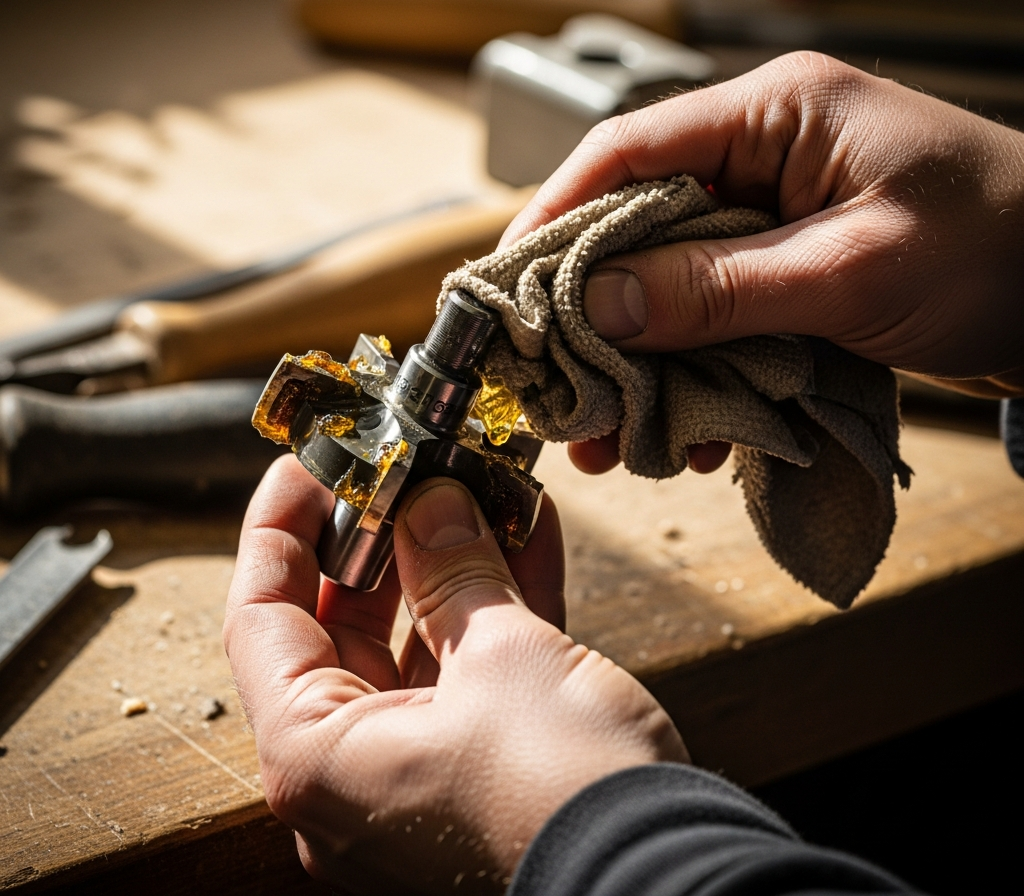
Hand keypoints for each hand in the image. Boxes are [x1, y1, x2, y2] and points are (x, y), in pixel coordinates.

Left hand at [224, 455, 686, 893]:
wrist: (670, 875)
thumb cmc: (564, 795)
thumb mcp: (502, 657)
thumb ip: (454, 570)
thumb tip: (430, 503)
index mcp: (321, 757)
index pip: (262, 621)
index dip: (279, 531)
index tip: (308, 466)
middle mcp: (357, 770)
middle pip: (342, 626)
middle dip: (381, 537)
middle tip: (407, 469)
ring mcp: (421, 767)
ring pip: (418, 639)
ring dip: (451, 558)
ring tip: (475, 483)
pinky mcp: (483, 761)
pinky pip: (472, 664)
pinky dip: (495, 598)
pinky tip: (526, 528)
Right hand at [502, 51, 1023, 473]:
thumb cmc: (996, 250)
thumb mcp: (848, 272)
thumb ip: (718, 287)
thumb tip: (598, 305)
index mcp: (773, 115)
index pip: (627, 150)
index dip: (555, 215)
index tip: (507, 286)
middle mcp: (759, 155)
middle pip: (635, 221)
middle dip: (589, 307)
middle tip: (550, 378)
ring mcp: (770, 213)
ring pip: (666, 278)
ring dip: (635, 354)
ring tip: (605, 430)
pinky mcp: (783, 267)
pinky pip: (710, 312)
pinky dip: (687, 370)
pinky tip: (677, 429)